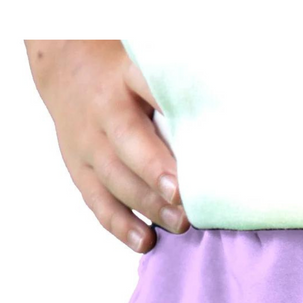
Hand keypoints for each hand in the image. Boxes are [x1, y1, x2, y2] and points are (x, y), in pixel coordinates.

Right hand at [25, 40, 189, 252]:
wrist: (68, 68)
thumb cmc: (125, 71)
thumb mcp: (149, 60)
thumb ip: (183, 80)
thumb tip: (235, 102)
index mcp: (126, 75)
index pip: (146, 87)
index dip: (167, 112)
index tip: (196, 137)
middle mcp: (104, 110)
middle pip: (128, 143)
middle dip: (155, 172)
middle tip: (184, 197)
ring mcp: (88, 143)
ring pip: (114, 178)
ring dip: (147, 205)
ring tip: (179, 225)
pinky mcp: (80, 170)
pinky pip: (97, 201)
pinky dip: (120, 225)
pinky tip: (145, 242)